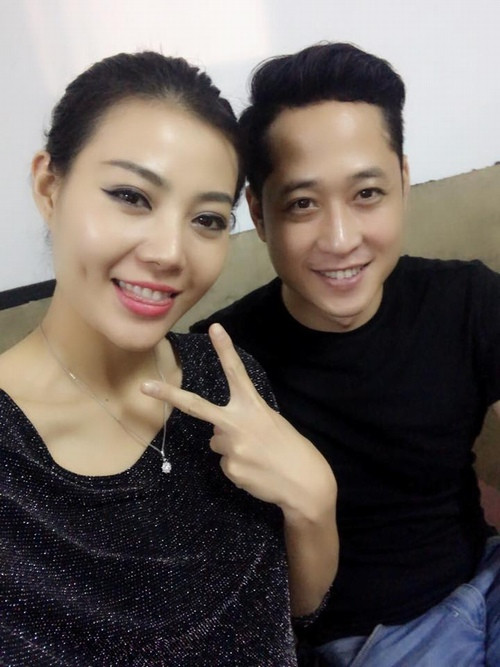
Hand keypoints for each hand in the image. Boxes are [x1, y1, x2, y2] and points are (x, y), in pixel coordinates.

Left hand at [141, 324, 335, 520]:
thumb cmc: (291, 448)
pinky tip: (255, 469)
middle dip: (168, 395)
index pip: (236, 372)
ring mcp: (231, 447)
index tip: (214, 328)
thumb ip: (243, 420)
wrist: (304, 484)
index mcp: (253, 406)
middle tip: (144, 386)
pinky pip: (225, 462)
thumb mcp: (271, 423)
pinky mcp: (229, 468)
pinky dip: (238, 466)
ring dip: (232, 447)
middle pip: (196, 406)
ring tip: (257, 455)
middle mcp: (238, 423)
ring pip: (217, 442)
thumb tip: (217, 432)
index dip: (225, 349)